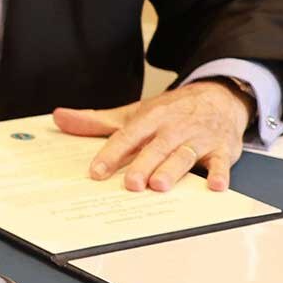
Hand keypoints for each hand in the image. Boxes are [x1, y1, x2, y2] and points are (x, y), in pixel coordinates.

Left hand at [53, 82, 251, 192]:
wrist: (219, 96)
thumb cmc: (171, 111)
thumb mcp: (134, 113)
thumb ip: (97, 121)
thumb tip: (59, 118)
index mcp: (150, 118)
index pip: (127, 137)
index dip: (111, 154)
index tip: (96, 172)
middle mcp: (173, 128)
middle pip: (156, 148)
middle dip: (143, 165)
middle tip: (131, 184)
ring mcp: (199, 139)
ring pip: (184, 155)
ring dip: (173, 170)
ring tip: (160, 185)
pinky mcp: (223, 149)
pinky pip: (222, 162)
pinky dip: (220, 174)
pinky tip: (215, 186)